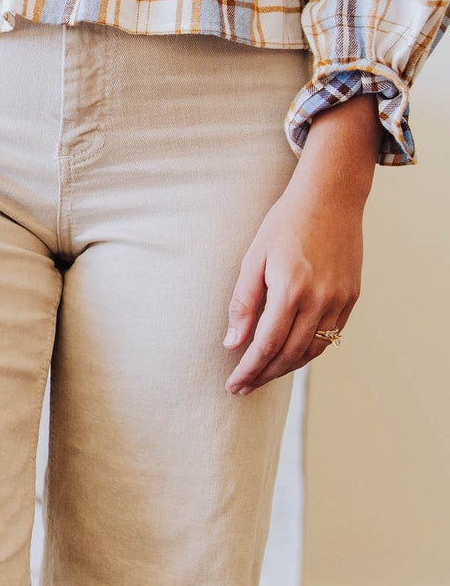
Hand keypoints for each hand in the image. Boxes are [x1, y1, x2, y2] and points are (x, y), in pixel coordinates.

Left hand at [224, 97, 376, 394]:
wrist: (330, 199)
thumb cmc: (284, 224)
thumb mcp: (253, 259)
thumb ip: (243, 303)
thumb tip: (233, 343)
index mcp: (291, 290)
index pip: (266, 345)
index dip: (249, 369)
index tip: (233, 385)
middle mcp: (320, 301)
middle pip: (290, 355)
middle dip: (264, 375)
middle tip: (243, 387)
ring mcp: (340, 301)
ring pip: (313, 351)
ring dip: (286, 368)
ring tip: (263, 375)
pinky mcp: (352, 298)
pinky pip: (330, 337)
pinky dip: (309, 352)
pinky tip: (290, 354)